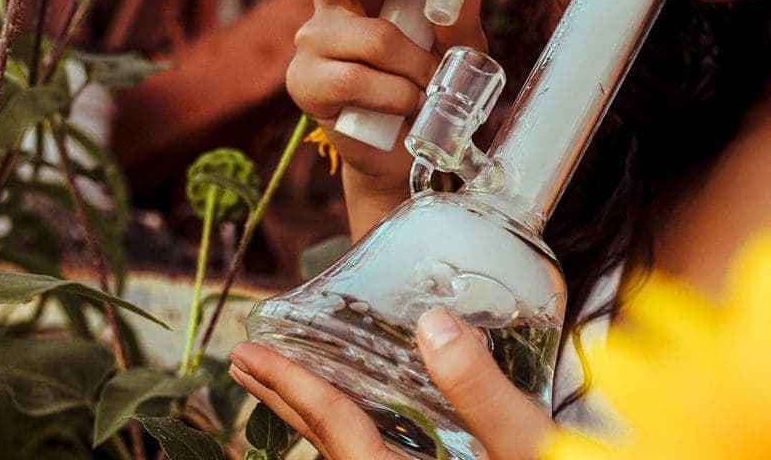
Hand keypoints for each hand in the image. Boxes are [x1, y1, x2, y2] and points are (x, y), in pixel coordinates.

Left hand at [229, 308, 556, 459]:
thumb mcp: (526, 443)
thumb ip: (480, 388)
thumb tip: (432, 324)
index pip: (336, 428)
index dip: (293, 385)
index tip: (253, 352)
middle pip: (326, 446)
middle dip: (283, 400)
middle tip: (244, 361)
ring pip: (346, 454)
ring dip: (311, 416)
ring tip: (284, 381)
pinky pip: (372, 456)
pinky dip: (350, 429)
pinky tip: (363, 412)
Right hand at [287, 0, 490, 197]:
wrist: (406, 152)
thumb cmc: (428, 84)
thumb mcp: (458, 46)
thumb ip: (462, 10)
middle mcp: (333, 0)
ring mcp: (313, 39)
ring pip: (375, 36)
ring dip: (419, 66)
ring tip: (431, 86)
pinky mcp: (304, 81)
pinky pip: (356, 80)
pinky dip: (396, 97)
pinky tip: (405, 107)